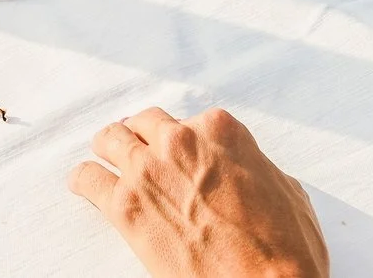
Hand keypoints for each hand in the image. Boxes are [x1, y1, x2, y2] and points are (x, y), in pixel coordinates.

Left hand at [69, 108, 328, 277]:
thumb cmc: (286, 251)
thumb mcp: (287, 192)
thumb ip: (254, 167)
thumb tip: (243, 169)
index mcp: (221, 131)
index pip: (190, 120)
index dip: (185, 141)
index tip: (182, 154)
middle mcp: (180, 141)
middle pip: (144, 123)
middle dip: (143, 138)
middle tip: (140, 152)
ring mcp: (148, 170)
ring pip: (109, 139)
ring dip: (109, 149)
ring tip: (106, 160)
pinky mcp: (125, 206)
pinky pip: (87, 178)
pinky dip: (85, 181)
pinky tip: (85, 186)